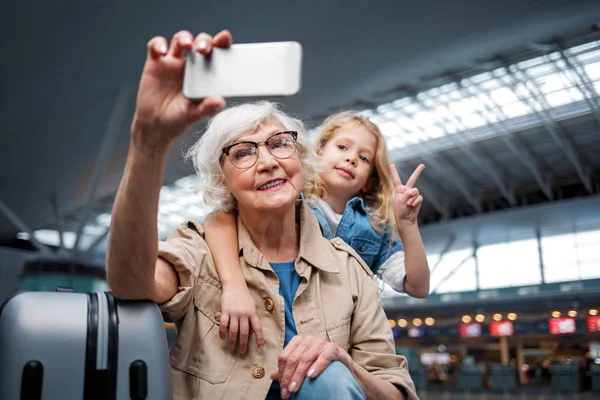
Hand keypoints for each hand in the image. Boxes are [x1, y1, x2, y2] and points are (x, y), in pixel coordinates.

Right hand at [131, 29, 231, 147]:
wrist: (154, 125)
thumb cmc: (178, 118)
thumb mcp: (194, 115)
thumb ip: (207, 107)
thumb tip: (220, 101)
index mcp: (206, 74)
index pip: (216, 53)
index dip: (221, 42)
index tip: (225, 38)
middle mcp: (191, 65)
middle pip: (199, 42)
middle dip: (203, 41)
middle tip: (203, 49)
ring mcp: (173, 62)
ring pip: (180, 40)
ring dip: (184, 38)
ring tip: (186, 45)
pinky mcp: (155, 63)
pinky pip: (155, 46)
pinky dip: (158, 45)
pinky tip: (161, 53)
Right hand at [219, 283, 263, 353]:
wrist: (234, 285)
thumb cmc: (244, 296)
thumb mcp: (252, 305)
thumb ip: (253, 317)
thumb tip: (252, 330)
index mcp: (252, 313)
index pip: (257, 328)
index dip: (259, 338)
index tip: (260, 347)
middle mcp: (244, 314)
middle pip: (244, 332)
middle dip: (244, 343)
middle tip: (242, 351)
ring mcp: (234, 313)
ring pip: (233, 331)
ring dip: (233, 340)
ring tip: (232, 347)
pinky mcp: (225, 311)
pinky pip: (223, 324)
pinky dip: (222, 332)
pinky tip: (222, 337)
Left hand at [270, 335, 351, 398]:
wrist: (343, 365)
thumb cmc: (319, 364)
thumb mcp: (303, 366)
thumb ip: (289, 369)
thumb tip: (272, 375)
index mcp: (298, 341)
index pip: (284, 357)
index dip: (282, 374)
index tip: (283, 390)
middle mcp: (308, 340)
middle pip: (293, 359)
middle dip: (288, 377)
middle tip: (288, 392)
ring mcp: (321, 343)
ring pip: (305, 358)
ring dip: (299, 375)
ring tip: (295, 389)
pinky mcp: (333, 348)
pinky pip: (324, 356)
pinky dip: (317, 366)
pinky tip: (311, 376)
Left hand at [391, 164, 424, 225]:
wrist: (406, 220)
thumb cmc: (399, 211)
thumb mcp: (400, 201)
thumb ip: (407, 194)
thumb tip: (415, 191)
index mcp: (398, 190)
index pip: (396, 179)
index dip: (394, 172)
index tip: (391, 164)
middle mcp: (406, 190)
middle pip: (413, 179)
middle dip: (418, 172)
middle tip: (423, 165)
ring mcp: (412, 195)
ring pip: (416, 191)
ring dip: (413, 198)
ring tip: (408, 204)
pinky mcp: (417, 199)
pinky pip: (419, 197)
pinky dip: (416, 201)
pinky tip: (412, 206)